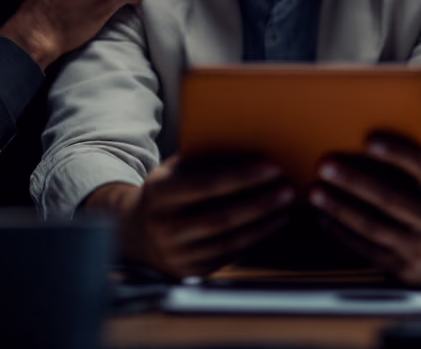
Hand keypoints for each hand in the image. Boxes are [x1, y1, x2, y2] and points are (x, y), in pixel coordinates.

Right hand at [120, 155, 294, 278]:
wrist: (133, 232)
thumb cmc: (164, 192)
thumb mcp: (173, 170)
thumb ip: (203, 160)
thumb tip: (249, 149)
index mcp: (160, 194)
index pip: (207, 185)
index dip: (242, 177)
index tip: (271, 168)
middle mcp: (165, 227)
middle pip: (222, 217)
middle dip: (260, 203)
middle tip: (287, 189)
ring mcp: (176, 253)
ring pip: (229, 240)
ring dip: (263, 223)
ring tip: (284, 206)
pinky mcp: (189, 271)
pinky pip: (228, 255)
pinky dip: (254, 239)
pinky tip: (271, 223)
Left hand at [310, 131, 420, 286]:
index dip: (397, 153)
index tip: (369, 140)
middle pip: (390, 198)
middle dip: (354, 182)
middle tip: (326, 166)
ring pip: (373, 226)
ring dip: (340, 208)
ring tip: (316, 192)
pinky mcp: (406, 268)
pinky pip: (367, 248)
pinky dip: (342, 232)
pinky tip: (325, 217)